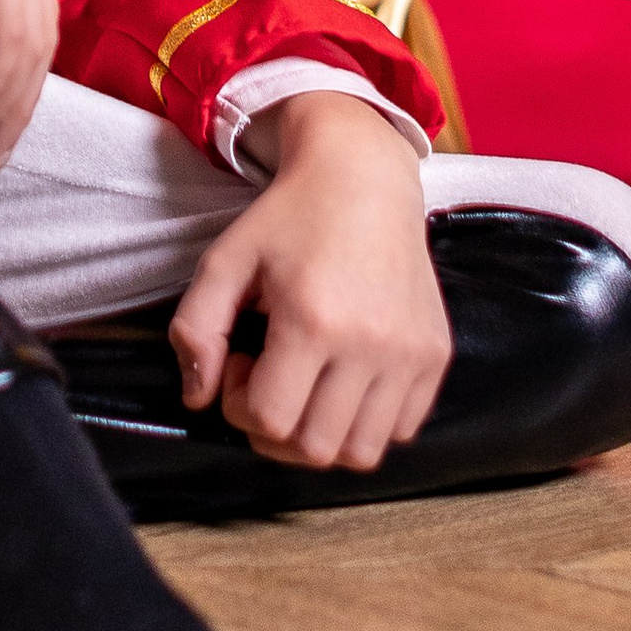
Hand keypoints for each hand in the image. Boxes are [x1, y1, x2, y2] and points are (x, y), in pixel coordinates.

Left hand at [169, 91, 447, 470]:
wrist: (364, 177)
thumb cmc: (290, 217)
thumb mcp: (224, 260)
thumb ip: (195, 330)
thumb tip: (197, 398)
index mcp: (313, 319)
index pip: (269, 422)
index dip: (240, 406)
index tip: (241, 364)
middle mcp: (370, 343)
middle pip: (315, 449)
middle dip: (278, 428)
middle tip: (272, 373)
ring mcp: (409, 353)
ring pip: (361, 452)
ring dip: (324, 434)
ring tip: (308, 381)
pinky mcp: (435, 354)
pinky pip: (401, 429)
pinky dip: (368, 422)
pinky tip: (345, 377)